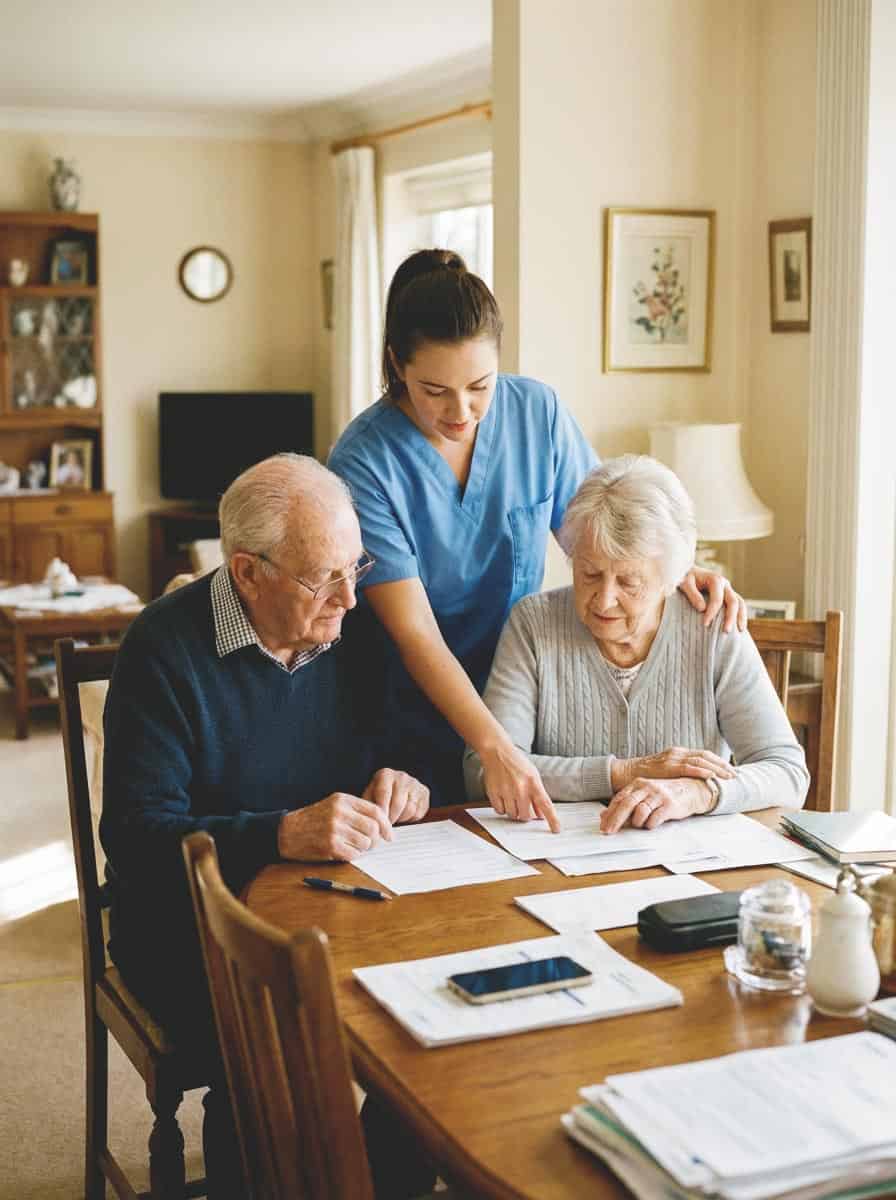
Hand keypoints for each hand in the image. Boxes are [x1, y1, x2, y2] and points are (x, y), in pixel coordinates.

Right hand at [277, 793, 392, 861]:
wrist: (286, 832)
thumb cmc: (312, 820)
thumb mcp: (333, 805)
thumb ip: (355, 810)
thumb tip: (382, 824)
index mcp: (342, 800)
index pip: (376, 810)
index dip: (386, 824)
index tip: (389, 835)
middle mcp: (340, 813)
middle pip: (373, 828)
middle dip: (376, 839)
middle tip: (371, 844)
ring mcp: (335, 830)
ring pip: (366, 843)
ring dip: (364, 849)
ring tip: (353, 847)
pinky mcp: (330, 846)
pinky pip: (354, 854)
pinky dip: (353, 856)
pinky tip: (345, 852)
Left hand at [363, 768, 429, 824]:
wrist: (393, 788)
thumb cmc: (377, 795)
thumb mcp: (369, 797)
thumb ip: (369, 806)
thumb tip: (373, 821)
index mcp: (386, 774)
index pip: (384, 793)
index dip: (382, 810)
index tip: (379, 822)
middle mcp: (402, 776)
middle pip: (398, 804)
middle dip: (391, 818)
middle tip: (386, 825)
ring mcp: (415, 783)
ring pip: (409, 810)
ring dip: (400, 818)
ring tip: (394, 817)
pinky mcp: (424, 792)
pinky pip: (418, 813)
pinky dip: (410, 818)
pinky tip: (403, 814)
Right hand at [480, 740, 559, 831]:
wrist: (497, 752)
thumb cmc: (516, 763)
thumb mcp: (532, 775)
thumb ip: (537, 795)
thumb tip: (541, 815)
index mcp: (533, 782)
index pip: (545, 805)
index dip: (552, 819)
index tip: (556, 829)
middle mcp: (520, 788)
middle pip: (526, 816)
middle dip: (526, 814)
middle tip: (523, 804)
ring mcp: (506, 791)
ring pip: (512, 815)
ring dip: (514, 811)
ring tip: (512, 798)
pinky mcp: (493, 793)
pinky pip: (500, 811)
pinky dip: (502, 808)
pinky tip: (503, 797)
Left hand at [601, 777, 715, 833]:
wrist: (691, 790)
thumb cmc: (663, 795)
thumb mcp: (643, 795)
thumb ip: (625, 803)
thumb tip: (604, 816)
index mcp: (638, 784)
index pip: (619, 798)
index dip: (610, 813)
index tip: (603, 826)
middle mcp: (647, 787)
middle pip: (626, 804)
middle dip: (616, 820)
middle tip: (608, 832)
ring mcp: (658, 795)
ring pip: (640, 811)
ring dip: (636, 822)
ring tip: (640, 824)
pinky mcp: (670, 805)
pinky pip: (655, 818)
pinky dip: (650, 825)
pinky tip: (651, 825)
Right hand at [610, 747, 734, 791]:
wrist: (626, 772)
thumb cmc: (645, 775)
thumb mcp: (665, 771)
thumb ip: (678, 773)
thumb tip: (693, 783)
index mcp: (678, 753)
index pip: (703, 755)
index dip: (718, 761)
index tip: (730, 770)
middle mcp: (677, 753)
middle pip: (705, 756)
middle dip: (722, 765)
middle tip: (735, 774)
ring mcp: (672, 758)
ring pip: (700, 761)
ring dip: (716, 769)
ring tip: (728, 776)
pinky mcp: (667, 766)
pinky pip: (688, 768)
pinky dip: (701, 771)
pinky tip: (711, 775)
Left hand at [679, 569, 746, 632]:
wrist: (688, 571)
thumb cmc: (685, 577)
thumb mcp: (685, 583)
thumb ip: (692, 594)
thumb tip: (702, 609)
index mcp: (715, 579)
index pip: (717, 599)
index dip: (712, 612)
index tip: (705, 624)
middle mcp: (725, 584)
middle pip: (733, 601)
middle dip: (730, 617)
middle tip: (726, 632)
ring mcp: (728, 589)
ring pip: (740, 603)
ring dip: (741, 617)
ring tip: (740, 631)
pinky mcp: (728, 595)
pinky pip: (738, 605)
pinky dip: (740, 615)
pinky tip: (738, 627)